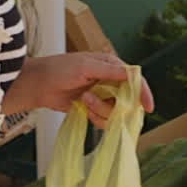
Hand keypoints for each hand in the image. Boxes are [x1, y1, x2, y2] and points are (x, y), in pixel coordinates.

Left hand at [35, 52, 154, 127]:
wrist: (38, 85)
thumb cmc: (58, 70)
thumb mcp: (85, 67)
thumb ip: (110, 71)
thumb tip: (133, 73)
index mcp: (112, 66)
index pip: (135, 80)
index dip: (144, 93)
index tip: (148, 107)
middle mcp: (110, 81)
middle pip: (127, 100)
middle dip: (112, 105)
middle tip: (91, 100)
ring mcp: (102, 96)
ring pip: (116, 112)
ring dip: (100, 111)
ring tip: (83, 102)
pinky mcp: (94, 108)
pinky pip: (105, 120)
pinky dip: (96, 118)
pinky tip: (83, 110)